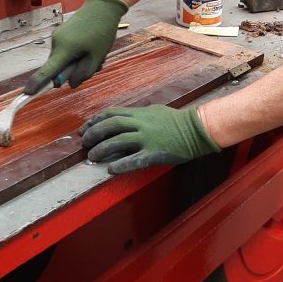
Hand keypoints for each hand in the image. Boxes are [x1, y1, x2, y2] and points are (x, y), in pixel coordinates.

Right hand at [24, 0, 127, 93]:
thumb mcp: (97, 57)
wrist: (103, 6)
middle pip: (58, 67)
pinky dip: (75, 53)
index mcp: (64, 49)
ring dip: (77, 61)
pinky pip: (65, 50)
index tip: (28, 93)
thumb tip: (70, 83)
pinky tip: (90, 45)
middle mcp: (56, 42)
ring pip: (63, 59)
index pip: (47, 71)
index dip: (38, 84)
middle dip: (73, 70)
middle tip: (94, 64)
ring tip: (95, 52)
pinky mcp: (61, 32)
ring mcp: (57, 36)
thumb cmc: (102, 32)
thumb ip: (83, 73)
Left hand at [80, 104, 220, 173]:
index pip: (111, 114)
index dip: (95, 121)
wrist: (197, 129)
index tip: (85, 129)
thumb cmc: (177, 121)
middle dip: (94, 134)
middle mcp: (141, 124)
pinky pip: (134, 160)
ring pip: (118, 142)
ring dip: (102, 150)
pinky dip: (120, 165)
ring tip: (92, 158)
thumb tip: (123, 120)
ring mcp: (147, 138)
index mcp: (140, 113)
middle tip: (85, 144)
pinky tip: (110, 170)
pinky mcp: (154, 153)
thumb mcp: (155, 111)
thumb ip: (138, 115)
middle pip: (110, 126)